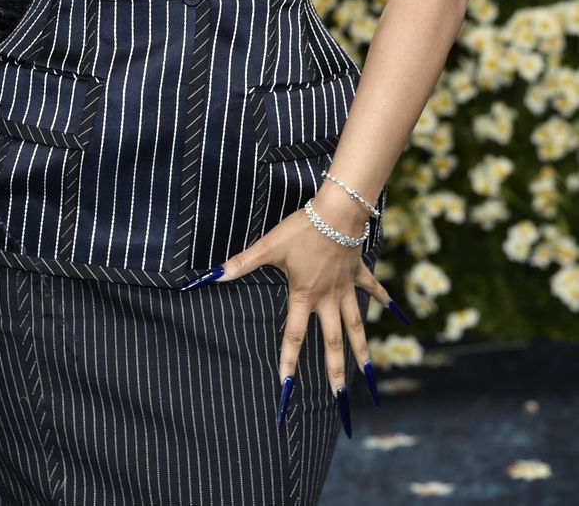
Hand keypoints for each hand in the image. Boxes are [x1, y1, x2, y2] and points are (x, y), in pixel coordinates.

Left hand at [188, 188, 393, 433]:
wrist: (337, 211)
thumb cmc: (302, 229)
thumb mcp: (269, 246)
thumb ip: (242, 263)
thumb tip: (213, 276)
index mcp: (305, 295)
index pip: (294, 336)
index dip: (289, 361)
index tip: (287, 387)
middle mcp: (328, 298)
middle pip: (333, 342)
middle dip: (334, 371)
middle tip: (339, 399)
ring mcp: (346, 287)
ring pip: (357, 325)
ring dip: (362, 350)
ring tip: (369, 374)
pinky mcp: (358, 272)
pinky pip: (373, 289)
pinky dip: (384, 300)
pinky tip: (396, 312)